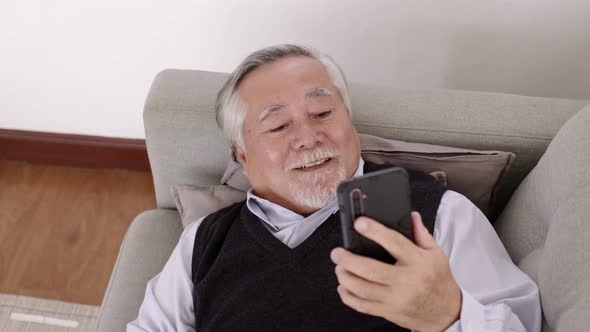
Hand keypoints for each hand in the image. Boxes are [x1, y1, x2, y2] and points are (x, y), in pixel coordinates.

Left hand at [330, 212, 461, 331]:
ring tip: (339, 267)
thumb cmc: (439, 280)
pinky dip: (348, 296)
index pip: (394, 243)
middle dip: (348, 260)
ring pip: (362, 289)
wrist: (447, 312)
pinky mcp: (388, 312)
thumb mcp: (436, 254)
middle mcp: (405, 281)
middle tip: (337, 252)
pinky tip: (343, 286)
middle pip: (370, 270)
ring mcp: (396, 299)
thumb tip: (411, 215)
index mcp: (417, 262)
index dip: (375, 231)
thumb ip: (421, 234)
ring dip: (345, 277)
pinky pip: (362, 306)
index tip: (359, 223)